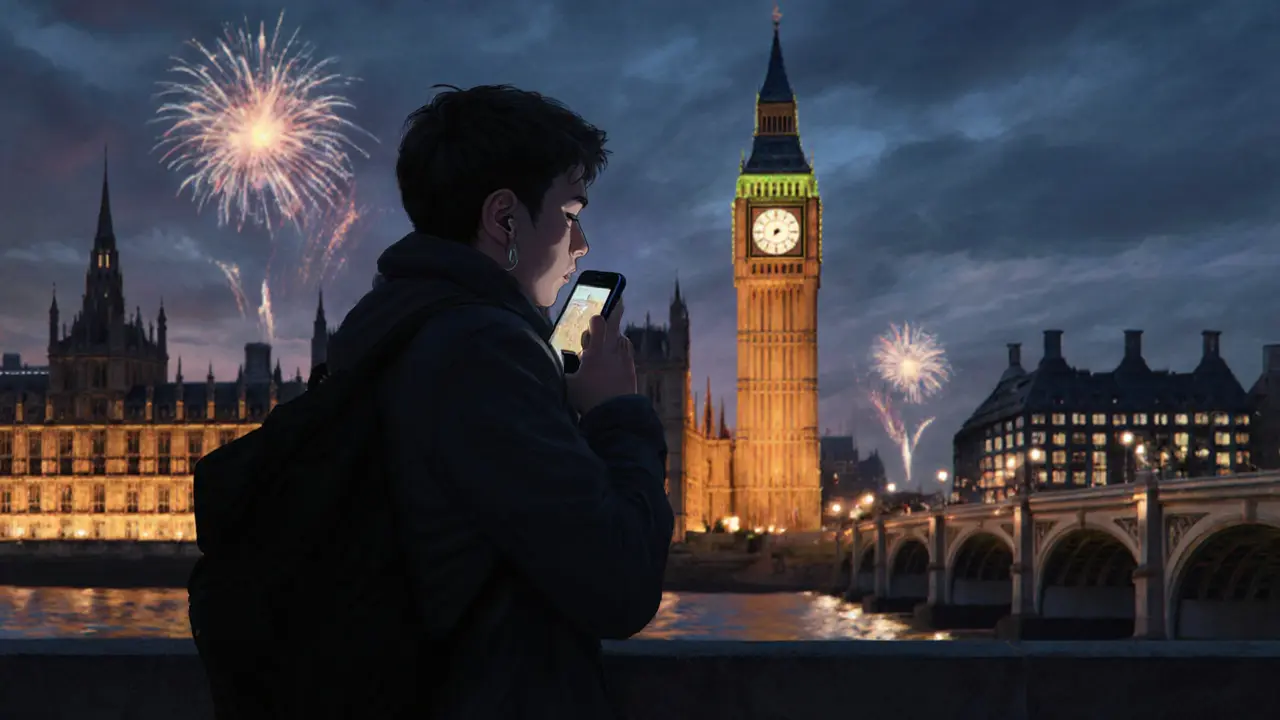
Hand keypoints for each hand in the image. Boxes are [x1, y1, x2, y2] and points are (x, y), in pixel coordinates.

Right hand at [566, 300, 635, 414]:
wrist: (616, 415)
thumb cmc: (589, 399)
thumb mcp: (569, 384)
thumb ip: (561, 370)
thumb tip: (549, 362)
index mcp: (597, 351)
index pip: (599, 322)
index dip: (595, 316)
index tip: (593, 316)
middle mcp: (613, 351)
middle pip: (615, 323)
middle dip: (614, 310)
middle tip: (616, 298)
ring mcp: (625, 360)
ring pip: (622, 338)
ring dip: (615, 335)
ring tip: (608, 338)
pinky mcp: (631, 370)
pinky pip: (627, 353)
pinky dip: (621, 350)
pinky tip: (615, 356)